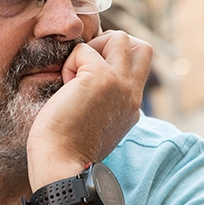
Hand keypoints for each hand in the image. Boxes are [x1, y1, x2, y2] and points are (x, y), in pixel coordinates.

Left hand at [26, 30, 152, 189]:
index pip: (137, 66)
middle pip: (141, 46)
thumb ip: (104, 100)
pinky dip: (70, 63)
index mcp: (131, 106)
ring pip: (118, 37)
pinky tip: (64, 89)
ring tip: (76, 76)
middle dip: (112, 45)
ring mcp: (120, 84)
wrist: (62, 167)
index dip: (113, 61)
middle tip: (87, 67)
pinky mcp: (101, 78)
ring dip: (92, 49)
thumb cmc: (67, 149)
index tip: (89, 77)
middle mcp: (132, 93)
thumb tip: (84, 76)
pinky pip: (83, 50)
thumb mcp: (96, 123)